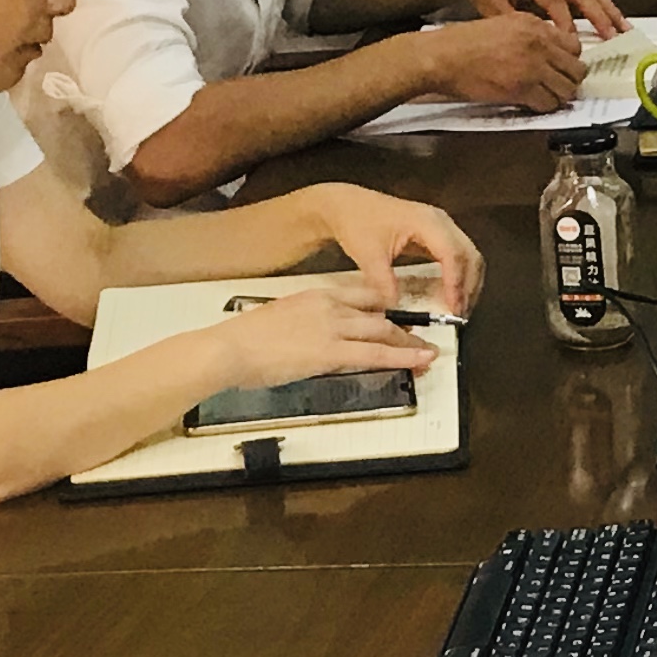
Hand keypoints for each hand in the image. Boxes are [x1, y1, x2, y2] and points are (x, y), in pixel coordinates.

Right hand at [216, 284, 433, 393]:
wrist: (228, 349)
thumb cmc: (243, 341)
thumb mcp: (280, 321)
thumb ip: (304, 326)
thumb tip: (313, 340)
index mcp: (315, 296)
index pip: (361, 297)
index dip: (384, 309)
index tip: (396, 317)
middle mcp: (329, 306)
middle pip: (378, 315)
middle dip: (402, 328)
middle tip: (420, 338)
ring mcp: (333, 328)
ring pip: (383, 332)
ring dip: (409, 344)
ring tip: (428, 353)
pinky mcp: (331, 352)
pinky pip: (376, 354)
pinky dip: (403, 357)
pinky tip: (420, 360)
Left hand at [294, 182, 483, 314]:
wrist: (347, 205)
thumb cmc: (357, 222)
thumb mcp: (367, 254)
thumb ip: (382, 282)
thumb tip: (396, 310)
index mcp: (426, 221)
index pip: (452, 254)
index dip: (456, 283)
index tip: (453, 308)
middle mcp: (440, 221)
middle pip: (470, 256)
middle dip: (468, 287)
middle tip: (459, 314)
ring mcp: (442, 226)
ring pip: (469, 257)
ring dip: (468, 284)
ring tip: (458, 308)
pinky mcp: (438, 234)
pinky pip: (460, 256)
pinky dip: (460, 277)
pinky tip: (451, 294)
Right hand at [419, 11, 589, 110]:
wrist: (442, 57)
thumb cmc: (463, 43)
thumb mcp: (503, 25)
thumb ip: (530, 36)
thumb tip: (549, 53)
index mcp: (535, 25)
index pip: (574, 45)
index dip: (570, 61)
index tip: (563, 69)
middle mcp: (539, 43)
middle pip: (577, 69)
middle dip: (569, 81)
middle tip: (558, 87)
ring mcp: (533, 66)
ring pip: (567, 89)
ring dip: (559, 96)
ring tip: (546, 97)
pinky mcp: (523, 88)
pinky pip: (549, 103)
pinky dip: (544, 107)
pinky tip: (532, 104)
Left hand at [441, 0, 624, 39]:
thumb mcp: (489, 5)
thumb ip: (513, 22)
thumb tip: (536, 43)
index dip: (564, 20)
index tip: (572, 42)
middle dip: (599, 14)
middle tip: (613, 36)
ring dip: (608, 8)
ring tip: (624, 28)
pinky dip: (603, 3)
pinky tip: (613, 18)